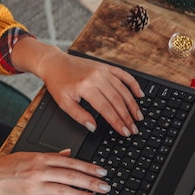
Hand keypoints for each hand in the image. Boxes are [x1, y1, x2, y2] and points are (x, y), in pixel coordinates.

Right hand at [0, 150, 110, 194]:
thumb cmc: (2, 169)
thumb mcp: (26, 156)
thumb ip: (49, 156)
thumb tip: (67, 153)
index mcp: (39, 159)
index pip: (70, 162)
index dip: (89, 167)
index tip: (102, 172)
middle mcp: (38, 171)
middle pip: (71, 176)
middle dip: (91, 182)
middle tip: (105, 187)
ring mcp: (32, 187)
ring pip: (63, 190)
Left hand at [11, 38, 143, 135]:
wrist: (55, 63)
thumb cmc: (58, 83)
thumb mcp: (64, 103)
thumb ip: (79, 116)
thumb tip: (93, 127)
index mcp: (86, 87)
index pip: (106, 109)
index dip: (117, 122)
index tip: (125, 131)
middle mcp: (97, 77)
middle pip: (117, 100)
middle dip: (127, 116)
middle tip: (134, 128)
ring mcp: (103, 70)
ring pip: (123, 89)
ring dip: (132, 104)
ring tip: (138, 116)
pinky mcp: (105, 66)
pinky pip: (123, 75)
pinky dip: (133, 84)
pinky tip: (139, 94)